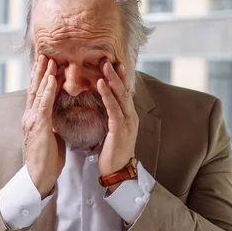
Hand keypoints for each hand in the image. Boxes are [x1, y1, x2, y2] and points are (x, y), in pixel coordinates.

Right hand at [23, 55, 64, 198]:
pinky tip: (52, 79)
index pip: (36, 93)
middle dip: (39, 70)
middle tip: (44, 53)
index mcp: (33, 118)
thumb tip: (58, 115)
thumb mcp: (51, 136)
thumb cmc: (47, 159)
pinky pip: (44, 104)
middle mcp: (29, 116)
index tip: (46, 63)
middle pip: (34, 88)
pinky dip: (48, 90)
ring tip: (49, 59)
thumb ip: (52, 123)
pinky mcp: (38, 127)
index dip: (40, 77)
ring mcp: (32, 121)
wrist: (39, 177)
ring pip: (38, 92)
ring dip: (43, 74)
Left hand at [97, 60, 138, 190]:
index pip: (125, 92)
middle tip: (107, 58)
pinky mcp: (120, 130)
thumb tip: (103, 103)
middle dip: (116, 73)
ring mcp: (128, 123)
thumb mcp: (111, 130)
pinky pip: (114, 109)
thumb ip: (110, 115)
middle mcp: (131, 117)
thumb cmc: (112, 152)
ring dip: (112, 80)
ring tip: (104, 66)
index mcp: (129, 116)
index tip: (113, 62)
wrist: (117, 172)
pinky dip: (107, 96)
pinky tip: (100, 85)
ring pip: (120, 97)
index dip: (119, 77)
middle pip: (124, 90)